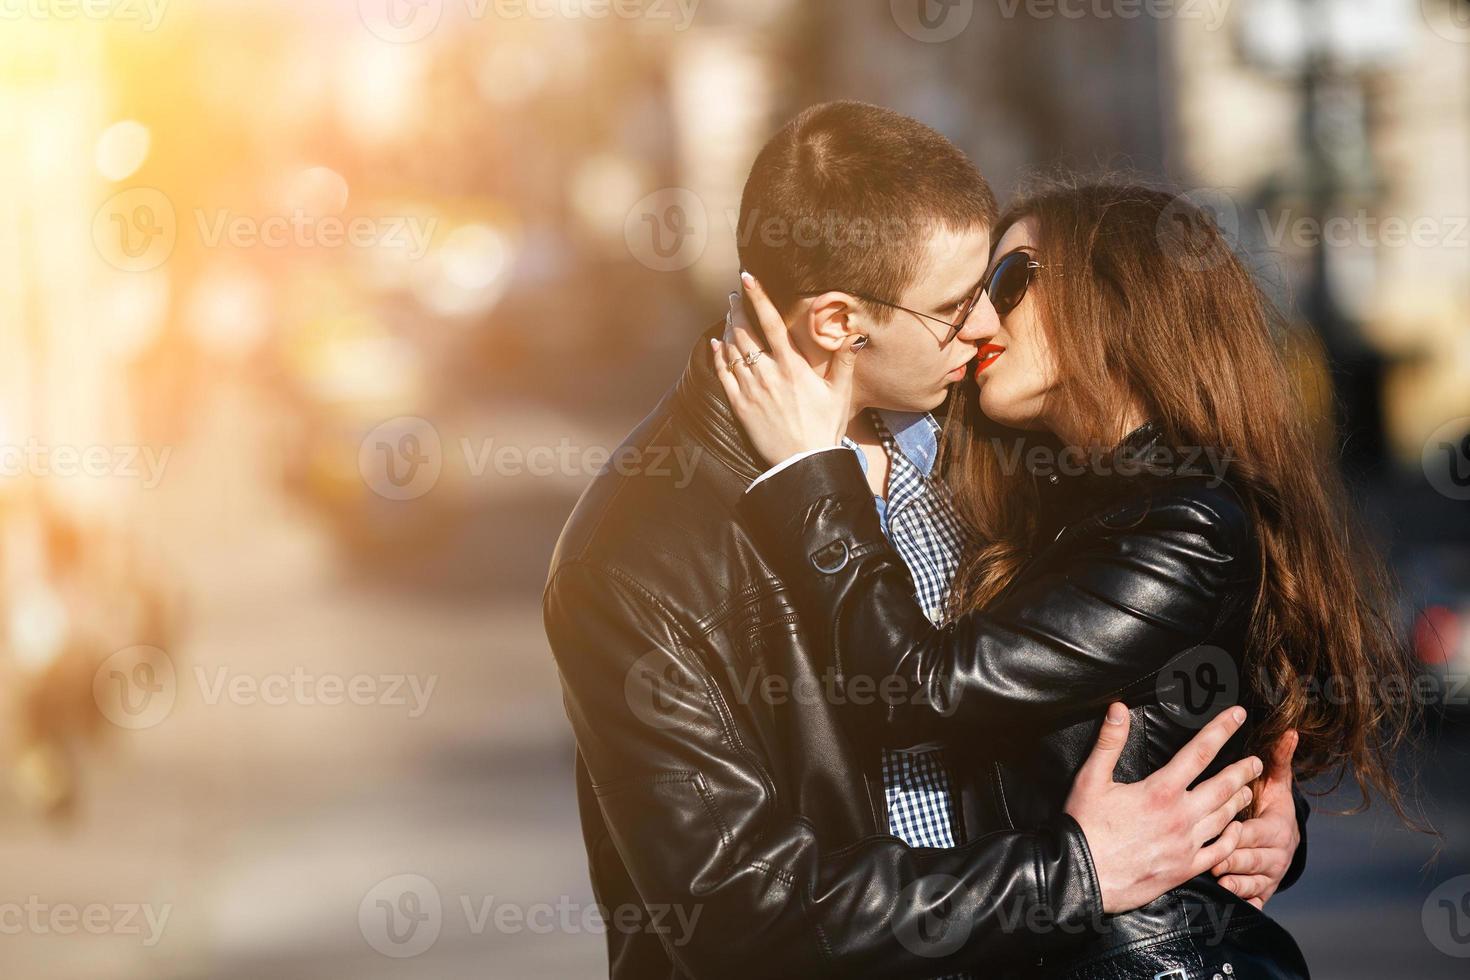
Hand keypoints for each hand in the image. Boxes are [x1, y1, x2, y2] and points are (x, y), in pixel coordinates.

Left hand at [711, 272, 858, 464]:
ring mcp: (750, 389)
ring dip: (728, 328)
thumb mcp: (840, 393)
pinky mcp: (739, 406)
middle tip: (734, 295)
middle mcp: (768, 374)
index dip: (758, 298)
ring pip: (732, 350)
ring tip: (728, 315)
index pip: (771, 323)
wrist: (803, 462)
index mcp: (793, 367)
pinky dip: (717, 356)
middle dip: (737, 309)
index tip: (748, 279)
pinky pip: (723, 374)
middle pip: (745, 332)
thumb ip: (845, 361)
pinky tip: (715, 343)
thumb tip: (855, 334)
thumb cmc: (824, 427)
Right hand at [1065, 703, 1260, 914]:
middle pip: (1223, 786)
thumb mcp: (1090, 778)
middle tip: (1256, 761)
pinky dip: (1232, 837)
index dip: (1221, 730)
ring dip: (1240, 800)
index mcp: (1160, 790)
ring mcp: (1186, 844)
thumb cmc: (1084, 825)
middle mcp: (1181, 815)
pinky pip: (1220, 851)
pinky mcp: (1185, 868)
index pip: (1199, 752)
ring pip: (1225, 817)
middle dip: (1243, 770)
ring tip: (1249, 789)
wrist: (1084, 876)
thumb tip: (1117, 709)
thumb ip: (1108, 742)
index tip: (1238, 716)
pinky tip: (1236, 830)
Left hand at [1212, 729, 1299, 908]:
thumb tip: (1289, 731)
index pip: (1255, 833)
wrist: (1283, 841)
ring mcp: (1268, 878)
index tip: (1224, 830)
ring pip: (1248, 884)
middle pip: (1250, 860)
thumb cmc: (1271, 806)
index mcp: (1277, 829)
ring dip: (1232, 882)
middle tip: (1208, 858)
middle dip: (1230, 858)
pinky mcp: (1260, 895)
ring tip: (1214, 878)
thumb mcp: (1276, 783)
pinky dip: (1240, 902)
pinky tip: (1224, 900)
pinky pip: (1250, 903)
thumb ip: (1278, 759)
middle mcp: (1275, 856)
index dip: (1238, 832)